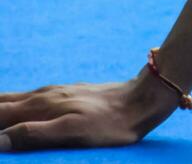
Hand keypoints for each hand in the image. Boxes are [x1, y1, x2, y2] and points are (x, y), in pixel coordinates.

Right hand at [0, 68, 178, 152]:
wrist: (141, 99)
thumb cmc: (109, 122)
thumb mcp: (71, 133)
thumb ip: (33, 134)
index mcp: (39, 106)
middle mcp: (43, 96)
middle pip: (2, 103)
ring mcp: (55, 93)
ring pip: (15, 98)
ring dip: (1, 107)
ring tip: (1, 116)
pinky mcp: (67, 94)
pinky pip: (30, 97)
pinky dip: (13, 104)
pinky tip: (15, 109)